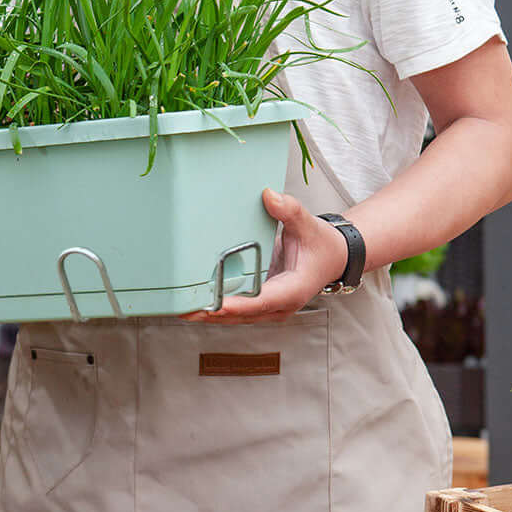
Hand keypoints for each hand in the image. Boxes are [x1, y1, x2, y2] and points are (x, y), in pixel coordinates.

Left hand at [180, 189, 349, 324]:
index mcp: (293, 290)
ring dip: (208, 312)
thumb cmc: (321, 244)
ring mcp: (269, 307)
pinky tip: (194, 298)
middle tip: (182, 306)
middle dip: (211, 312)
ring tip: (179, 306)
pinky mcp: (260, 302)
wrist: (332, 256)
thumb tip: (269, 196)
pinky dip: (215, 304)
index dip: (235, 304)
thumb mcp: (308, 224)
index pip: (261, 302)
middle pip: (241, 314)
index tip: (213, 304)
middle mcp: (279, 305)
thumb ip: (289, 210)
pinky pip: (235, 307)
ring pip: (235, 315)